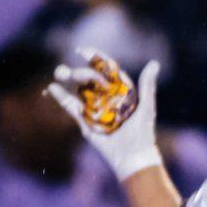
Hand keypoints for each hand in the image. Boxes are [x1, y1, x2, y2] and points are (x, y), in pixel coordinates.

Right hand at [48, 49, 163, 180]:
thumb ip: (147, 85)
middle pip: (89, 78)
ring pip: (77, 89)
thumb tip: (154, 63)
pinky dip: (61, 97)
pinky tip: (52, 89)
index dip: (94, 58)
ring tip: (59, 72)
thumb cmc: (142, 133)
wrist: (132, 157)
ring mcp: (94, 108)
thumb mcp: (146, 107)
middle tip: (74, 74)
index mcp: (120, 91)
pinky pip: (71, 106)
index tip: (82, 50)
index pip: (105, 70)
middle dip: (79, 73)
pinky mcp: (85, 121)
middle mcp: (106, 97)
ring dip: (66, 79)